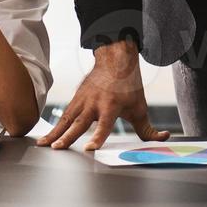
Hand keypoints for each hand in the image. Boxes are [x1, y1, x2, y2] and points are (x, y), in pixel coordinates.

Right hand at [36, 39, 170, 150]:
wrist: (115, 58)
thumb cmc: (129, 85)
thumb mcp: (140, 107)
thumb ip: (149, 128)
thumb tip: (164, 138)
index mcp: (112, 105)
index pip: (104, 125)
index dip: (98, 137)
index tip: (89, 148)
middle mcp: (95, 103)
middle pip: (79, 123)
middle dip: (67, 137)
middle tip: (57, 148)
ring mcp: (83, 100)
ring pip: (66, 119)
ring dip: (54, 132)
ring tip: (41, 145)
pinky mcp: (76, 99)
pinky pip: (63, 115)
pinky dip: (54, 126)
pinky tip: (45, 138)